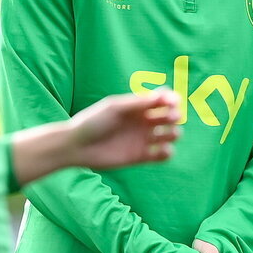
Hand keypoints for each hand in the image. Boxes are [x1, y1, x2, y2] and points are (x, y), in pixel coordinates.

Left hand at [67, 88, 181, 168]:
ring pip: (169, 135)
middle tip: (169, 118)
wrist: (78, 147)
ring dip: (174, 133)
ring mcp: (142, 139)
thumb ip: (137, 103)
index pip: (161, 99)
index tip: (171, 102)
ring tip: (166, 134)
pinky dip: (167, 152)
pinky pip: (162, 155)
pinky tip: (161, 149)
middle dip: (174, 116)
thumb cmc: (93, 122)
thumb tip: (161, 96)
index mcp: (137, 106)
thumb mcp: (114, 108)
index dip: (170, 99)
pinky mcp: (140, 157)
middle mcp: (142, 121)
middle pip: (169, 116)